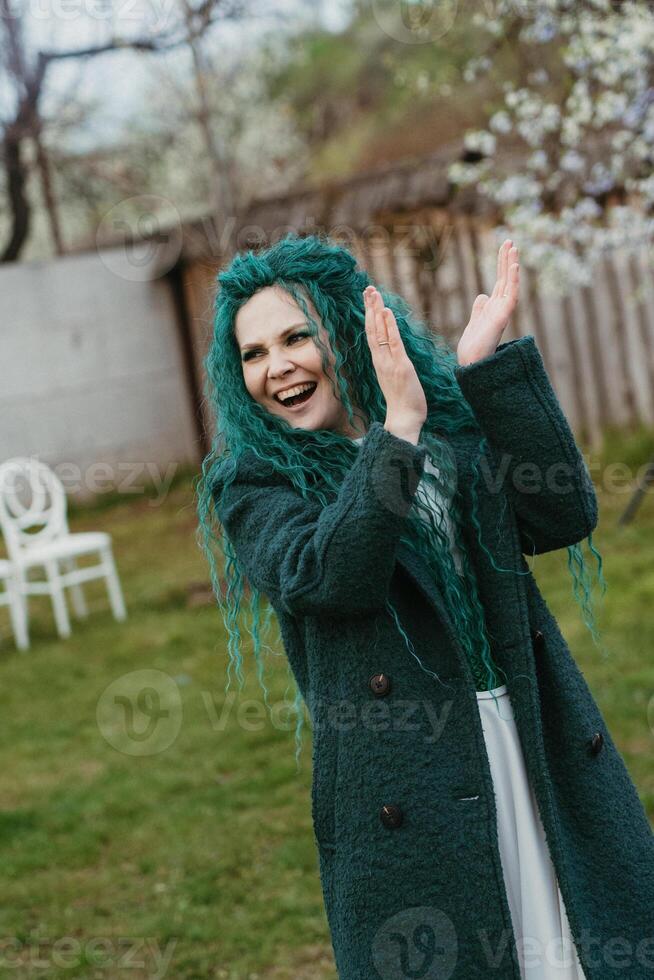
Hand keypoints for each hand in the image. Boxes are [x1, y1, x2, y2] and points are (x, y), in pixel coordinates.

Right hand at [363, 285, 427, 441]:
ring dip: (376, 311)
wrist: (404, 419)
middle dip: (369, 308)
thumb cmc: (403, 402)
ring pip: (379, 332)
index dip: (370, 316)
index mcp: (380, 362)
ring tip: (374, 293)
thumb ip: (394, 365)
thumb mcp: (396, 379)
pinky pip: (393, 342)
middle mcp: (381, 360)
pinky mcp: (400, 366)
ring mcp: (389, 362)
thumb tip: (394, 356)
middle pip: (372, 329)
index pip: (372, 334)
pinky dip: (389, 326)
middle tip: (367, 289)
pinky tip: (386, 312)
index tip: (368, 299)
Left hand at [457, 239, 519, 366]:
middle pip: (505, 278)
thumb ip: (479, 309)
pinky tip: (514, 265)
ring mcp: (503, 311)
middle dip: (507, 259)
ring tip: (513, 247)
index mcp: (494, 307)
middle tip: (509, 240)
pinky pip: (511, 295)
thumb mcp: (474, 322)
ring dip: (512, 265)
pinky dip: (513, 280)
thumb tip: (482, 295)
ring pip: (510, 283)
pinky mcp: (503, 316)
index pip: (500, 281)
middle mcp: (501, 307)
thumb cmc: (473, 347)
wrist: (471, 362)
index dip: (502, 264)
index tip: (504, 247)